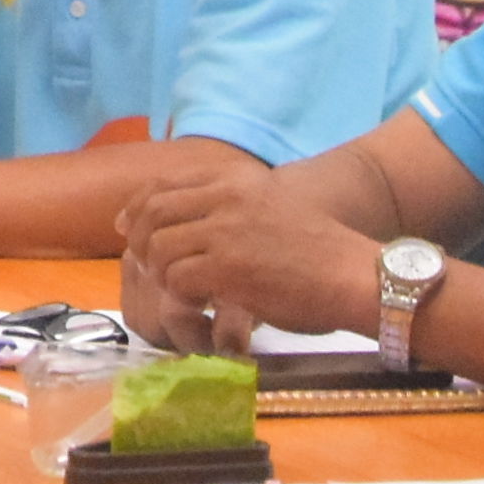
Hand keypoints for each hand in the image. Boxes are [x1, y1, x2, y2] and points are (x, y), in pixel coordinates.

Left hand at [120, 156, 376, 350]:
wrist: (357, 275)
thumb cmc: (320, 251)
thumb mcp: (270, 207)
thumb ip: (228, 207)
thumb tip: (180, 222)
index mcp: (235, 178)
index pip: (163, 184)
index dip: (137, 207)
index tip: (126, 228)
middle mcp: (225, 196)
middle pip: (153, 212)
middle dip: (141, 242)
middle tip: (148, 267)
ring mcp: (224, 230)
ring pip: (159, 249)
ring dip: (163, 274)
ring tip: (182, 291)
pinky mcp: (227, 267)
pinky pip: (177, 280)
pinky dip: (180, 296)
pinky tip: (200, 305)